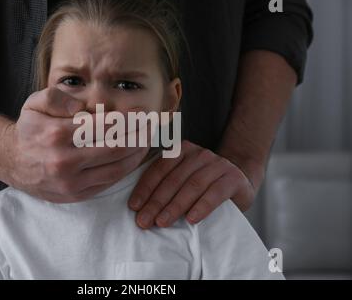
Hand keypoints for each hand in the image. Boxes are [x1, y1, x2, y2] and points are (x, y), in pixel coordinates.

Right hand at [0, 87, 148, 201]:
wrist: (10, 161)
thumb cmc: (29, 128)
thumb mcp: (35, 102)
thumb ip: (60, 97)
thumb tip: (85, 105)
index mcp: (56, 135)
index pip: (105, 127)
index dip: (129, 120)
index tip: (144, 113)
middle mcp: (64, 161)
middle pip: (116, 149)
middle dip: (139, 136)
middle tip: (153, 127)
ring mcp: (70, 183)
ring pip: (116, 169)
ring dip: (137, 155)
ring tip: (147, 141)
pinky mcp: (74, 196)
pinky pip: (108, 183)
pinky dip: (124, 170)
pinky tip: (133, 157)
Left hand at [128, 140, 260, 228]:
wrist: (238, 183)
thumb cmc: (203, 185)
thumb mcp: (183, 179)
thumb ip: (164, 183)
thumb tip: (138, 206)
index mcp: (182, 150)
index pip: (160, 169)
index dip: (145, 188)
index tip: (134, 206)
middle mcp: (200, 154)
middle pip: (174, 179)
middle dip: (156, 202)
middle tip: (144, 220)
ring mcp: (218, 164)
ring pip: (193, 186)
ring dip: (175, 206)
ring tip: (162, 222)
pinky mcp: (234, 178)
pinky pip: (215, 193)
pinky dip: (202, 207)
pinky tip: (191, 219)